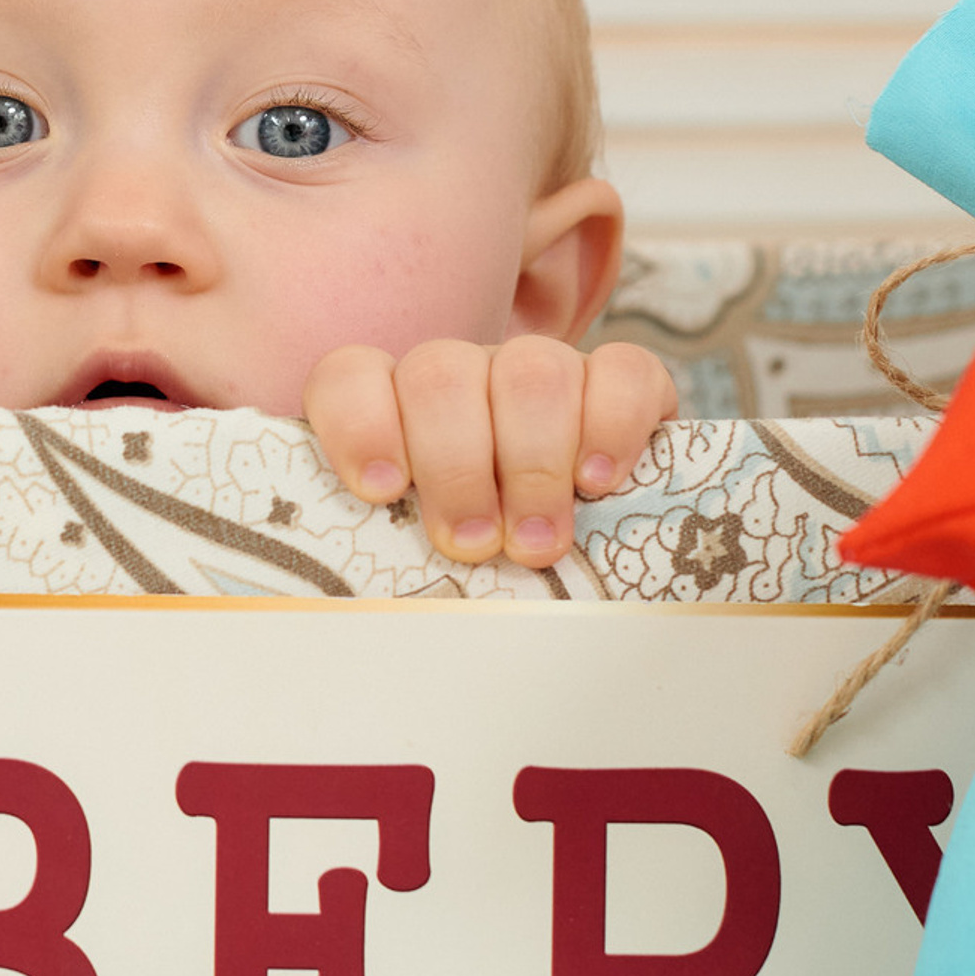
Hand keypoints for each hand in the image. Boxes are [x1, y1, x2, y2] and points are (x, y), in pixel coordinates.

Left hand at [302, 338, 677, 569]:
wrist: (581, 550)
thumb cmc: (477, 558)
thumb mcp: (418, 558)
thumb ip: (384, 559)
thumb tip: (350, 605)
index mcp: (394, 405)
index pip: (351, 377)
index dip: (360, 424)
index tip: (382, 491)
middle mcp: (464, 376)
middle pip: (441, 376)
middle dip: (455, 465)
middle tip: (472, 543)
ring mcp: (540, 370)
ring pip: (530, 370)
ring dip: (532, 464)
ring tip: (536, 543)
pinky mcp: (621, 382)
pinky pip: (623, 372)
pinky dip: (612, 425)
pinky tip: (598, 483)